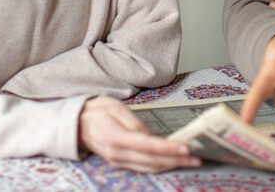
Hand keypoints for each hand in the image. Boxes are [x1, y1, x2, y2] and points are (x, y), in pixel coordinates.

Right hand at [79, 96, 200, 172]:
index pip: (147, 145)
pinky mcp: (121, 163)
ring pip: (150, 167)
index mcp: (116, 138)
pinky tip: (174, 161)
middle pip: (152, 161)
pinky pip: (144, 167)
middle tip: (198, 158)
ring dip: (172, 165)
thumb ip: (134, 122)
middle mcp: (118, 154)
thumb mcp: (115, 107)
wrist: (76, 124)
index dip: (168, 148)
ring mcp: (119, 162)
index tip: (186, 148)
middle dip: (176, 160)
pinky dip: (161, 165)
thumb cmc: (97, 110)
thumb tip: (151, 136)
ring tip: (191, 161)